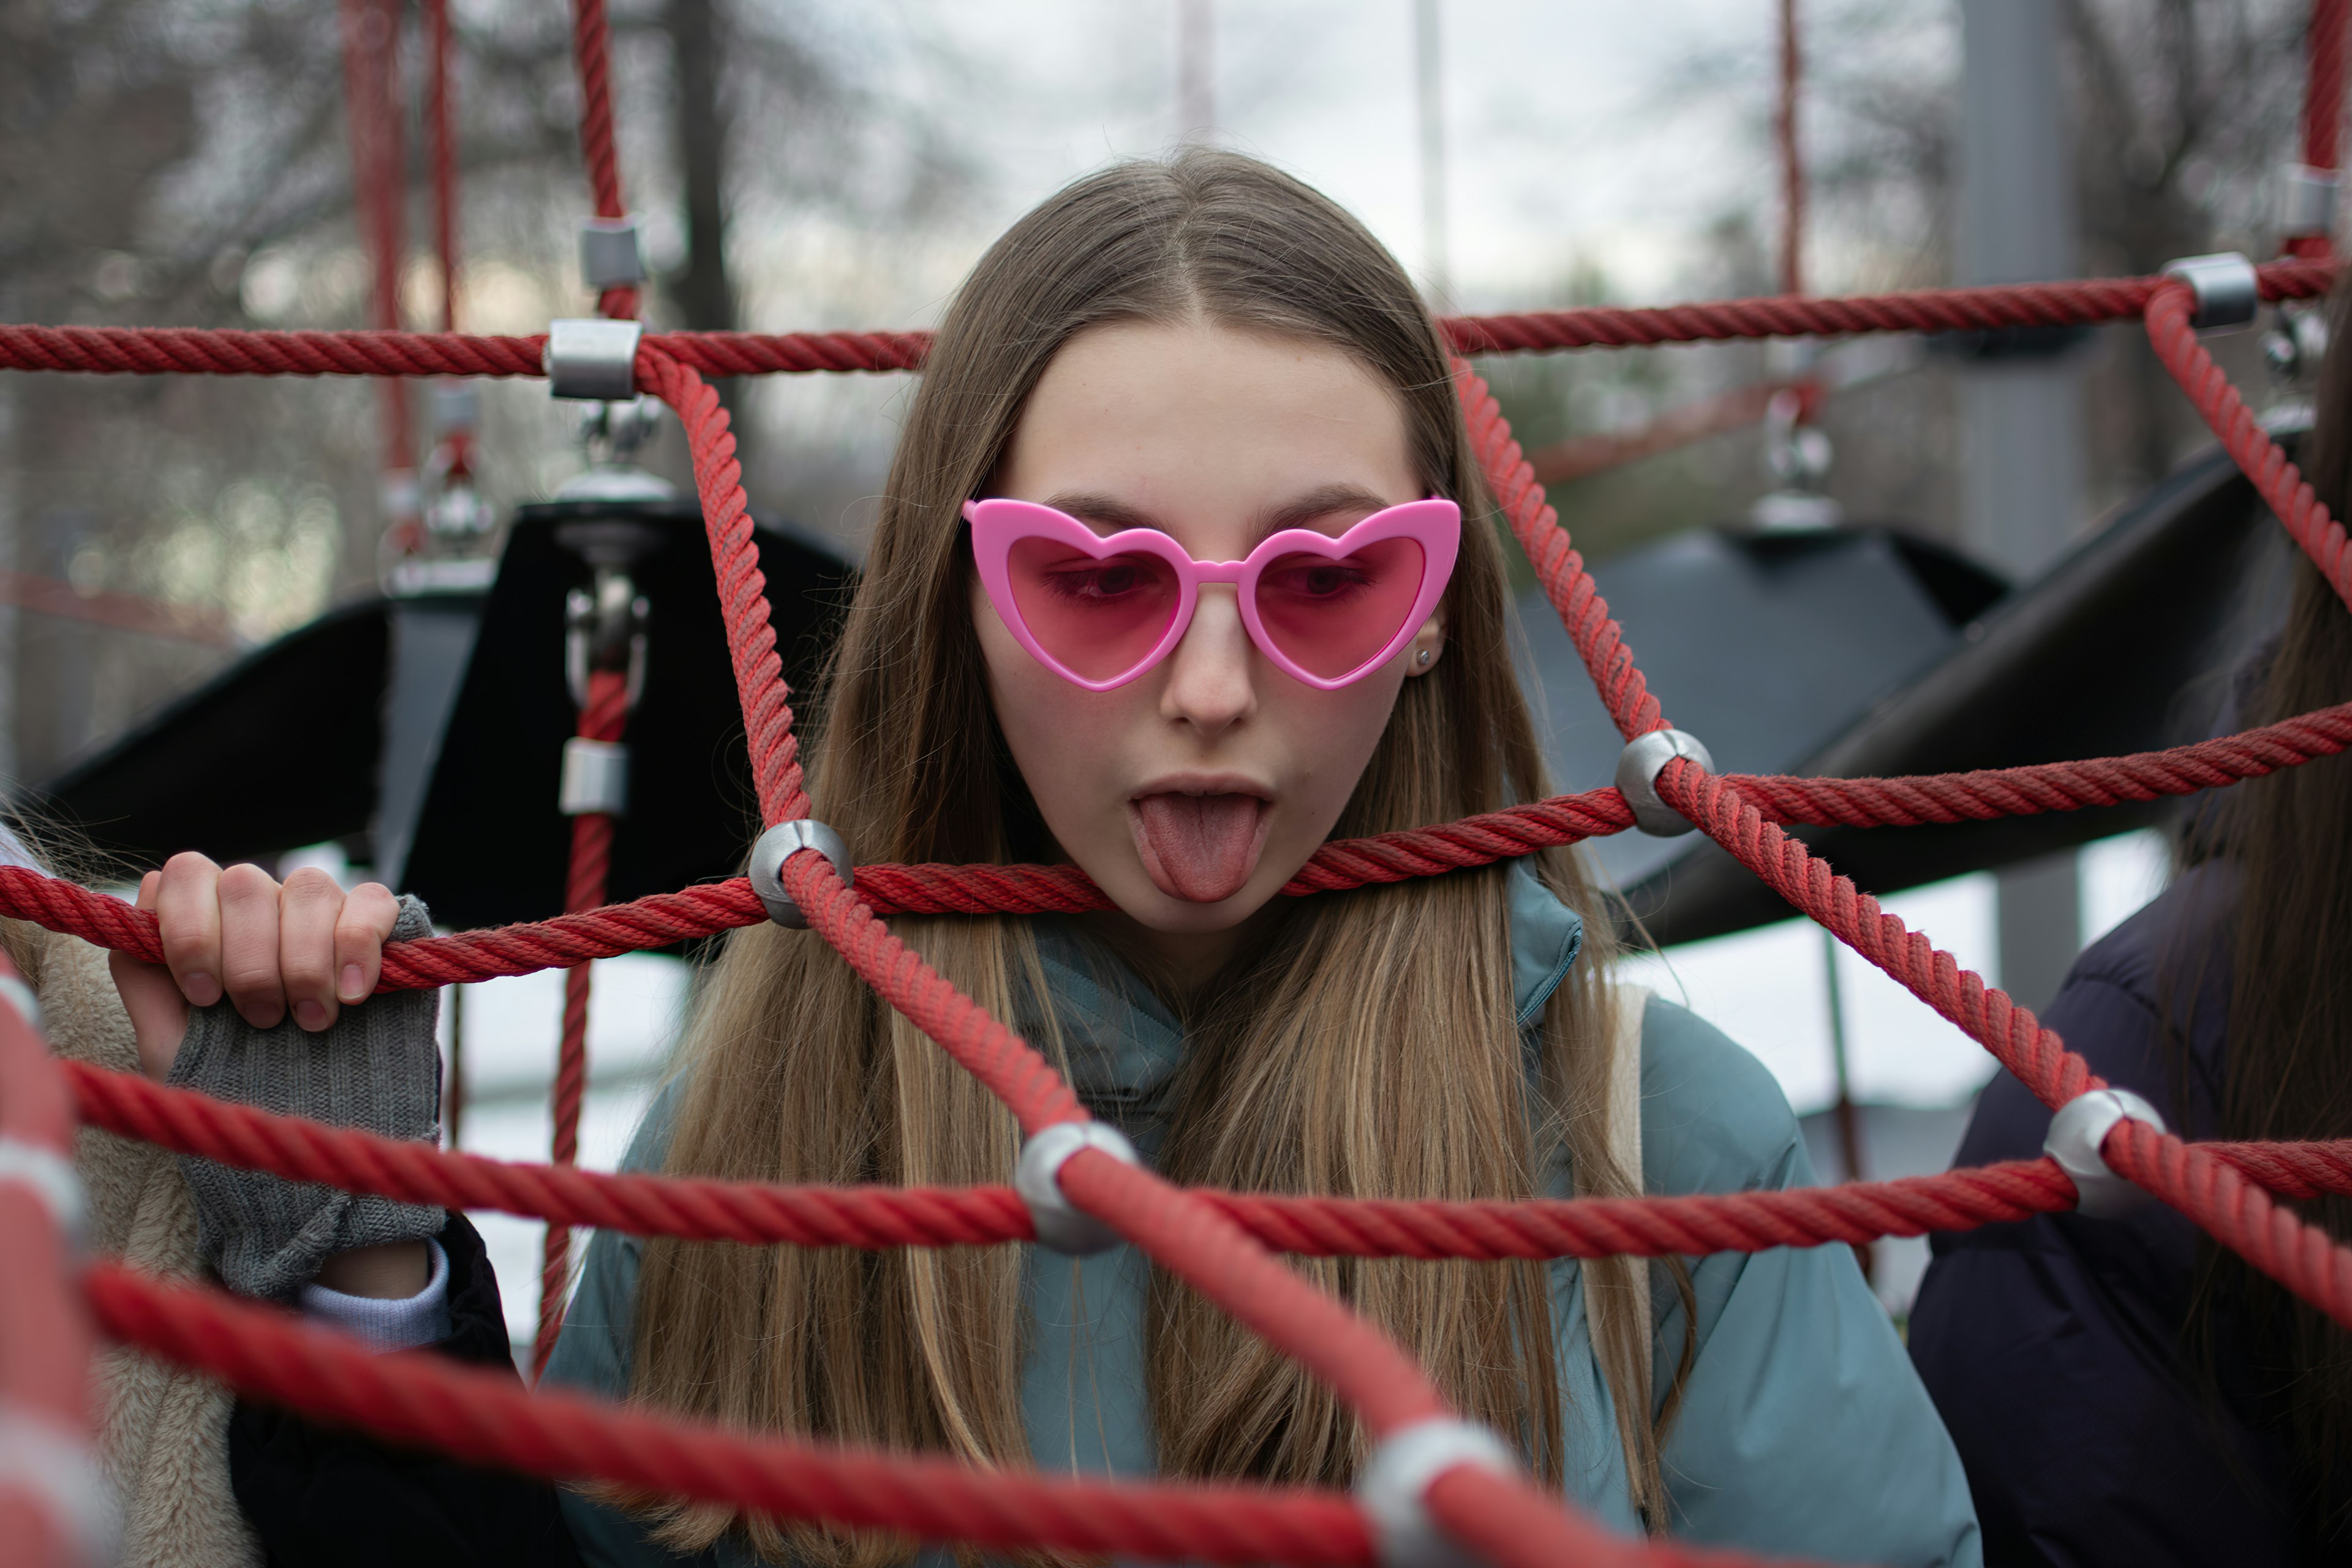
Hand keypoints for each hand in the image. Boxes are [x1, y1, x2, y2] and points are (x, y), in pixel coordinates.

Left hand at [108, 852, 403, 1080]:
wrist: (301, 1117)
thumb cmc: (227, 1077)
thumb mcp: (166, 1040)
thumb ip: (141, 976)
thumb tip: (140, 912)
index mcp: (205, 917)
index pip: (187, 873)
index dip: (192, 931)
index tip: (204, 997)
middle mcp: (258, 901)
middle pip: (245, 882)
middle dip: (249, 961)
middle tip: (260, 1019)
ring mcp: (317, 907)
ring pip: (308, 887)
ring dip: (305, 961)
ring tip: (310, 1020)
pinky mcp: (374, 922)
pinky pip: (371, 903)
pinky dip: (358, 946)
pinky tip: (353, 994)